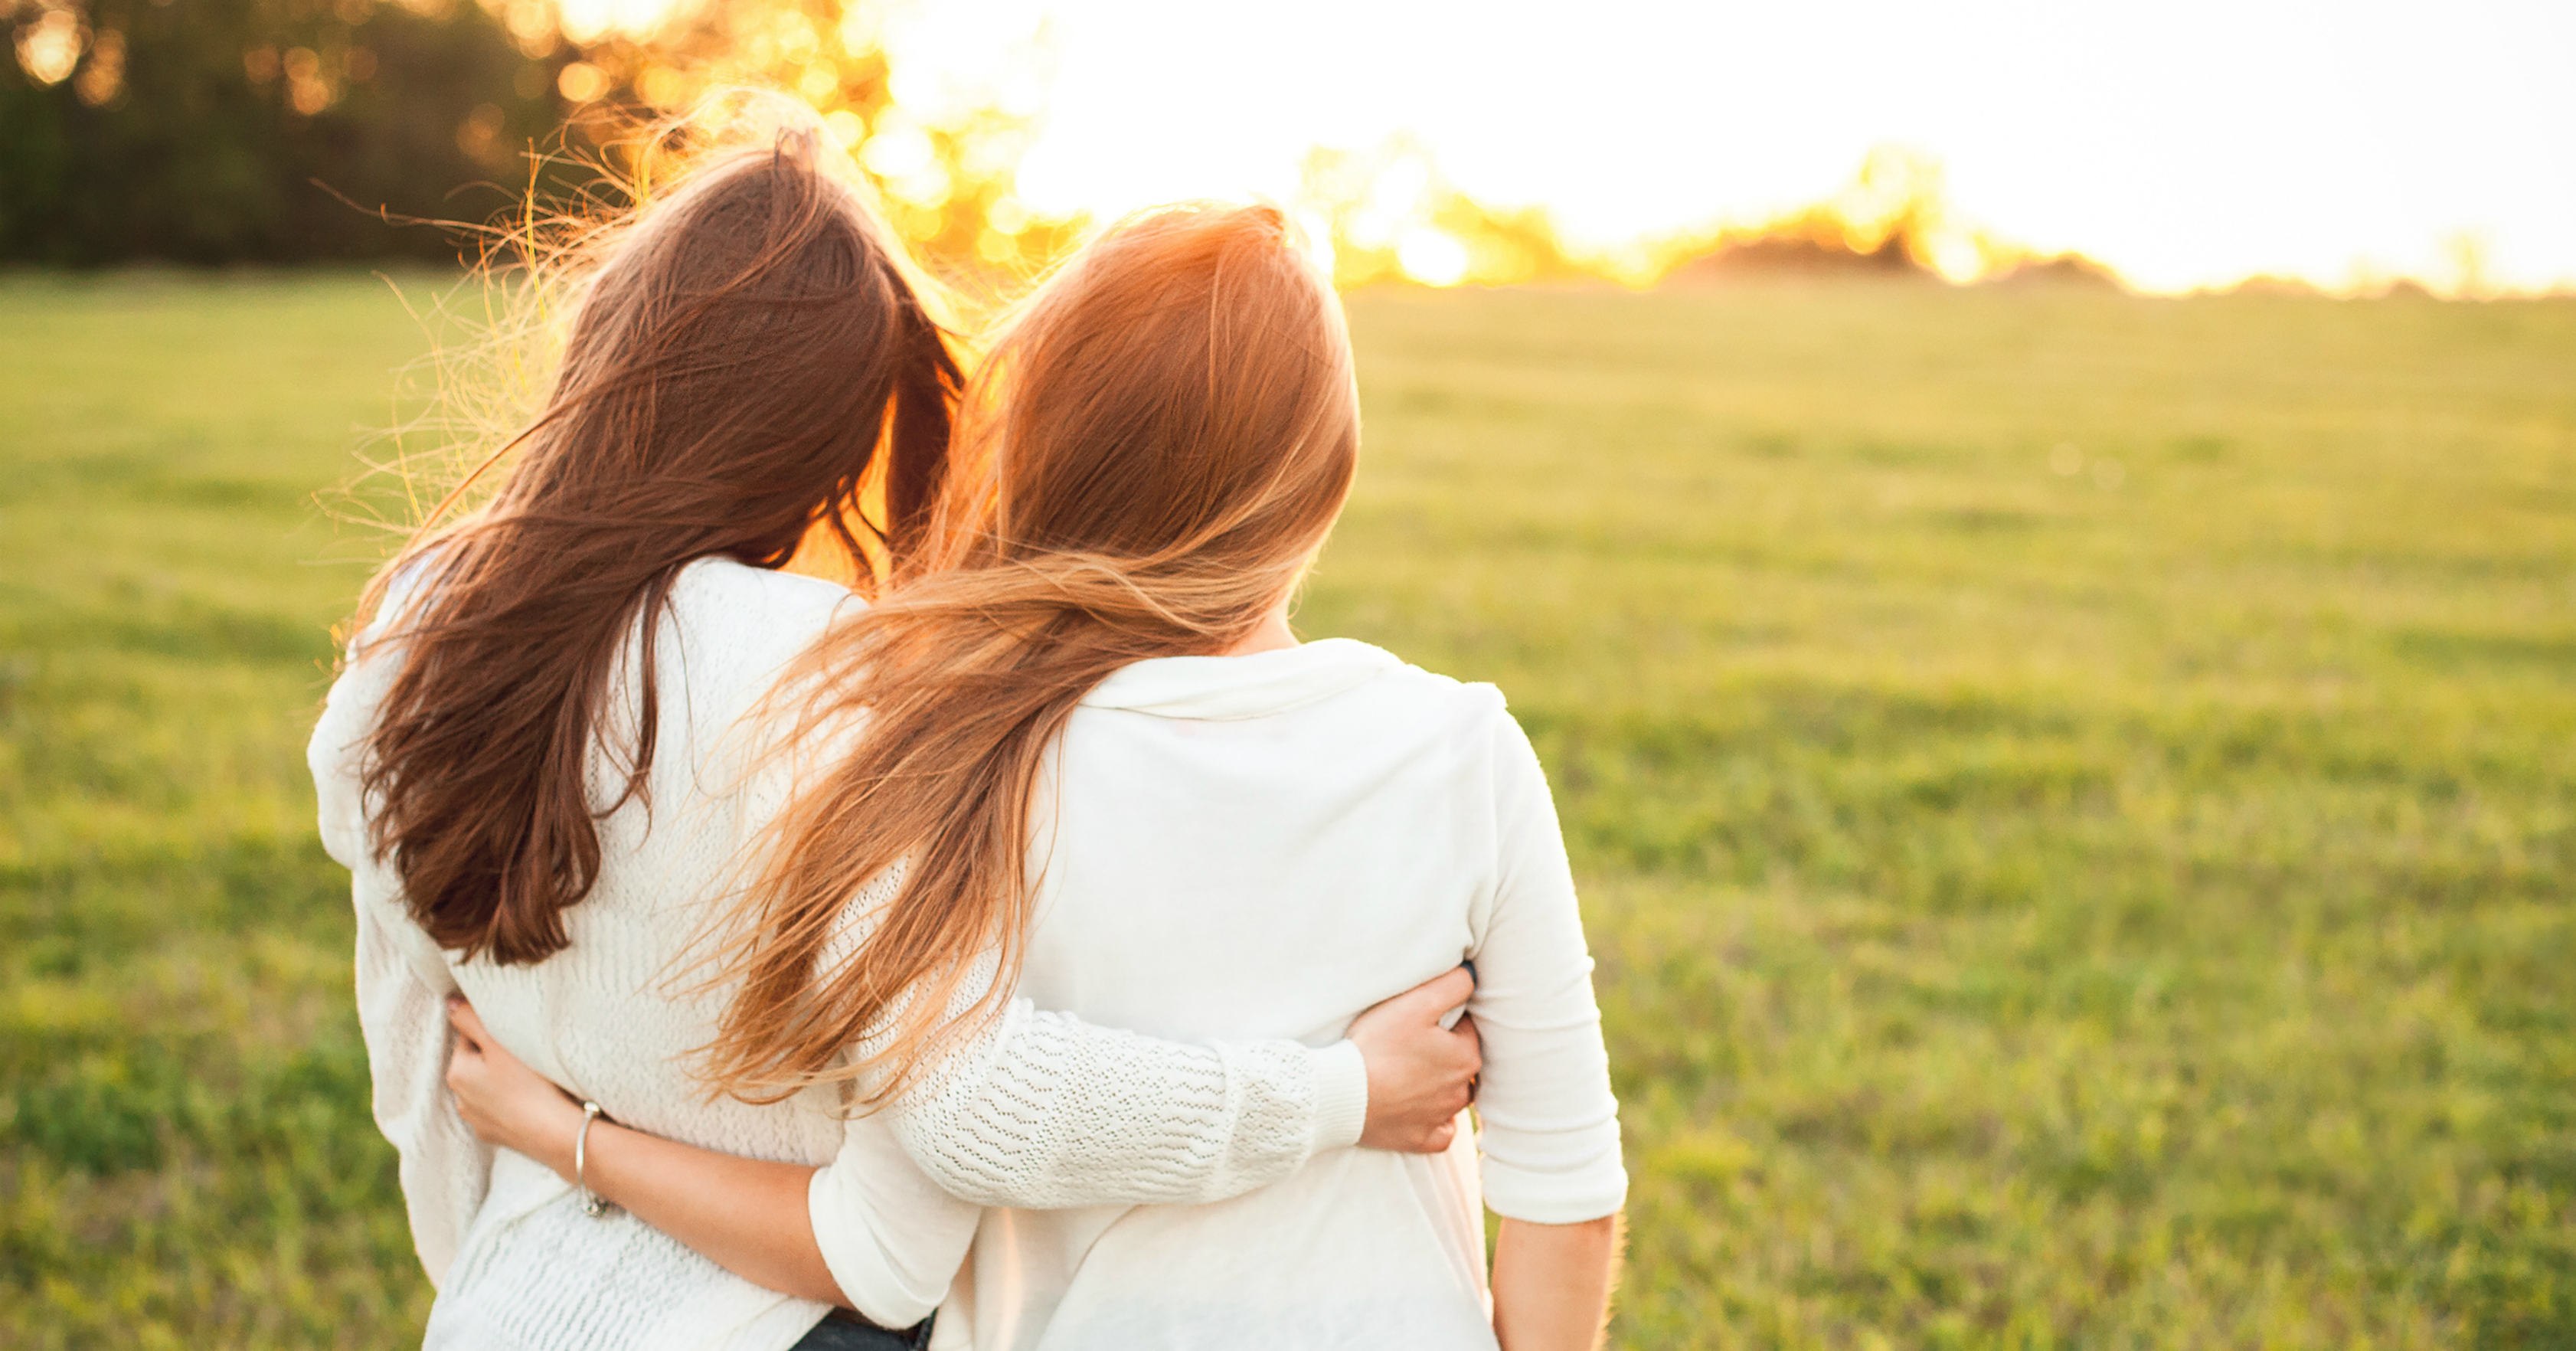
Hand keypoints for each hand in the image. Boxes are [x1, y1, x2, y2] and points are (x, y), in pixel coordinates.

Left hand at [445, 996, 588, 1179]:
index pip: (469, 1037)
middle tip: (527, 1055)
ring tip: (532, 1080)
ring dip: (504, 1080)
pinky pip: (500, 1109)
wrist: (557, 1134)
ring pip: (489, 1087)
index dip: (494, 1032)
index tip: (516, 1036)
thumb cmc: (531, 1085)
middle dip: (497, 1057)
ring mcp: (477, 1120)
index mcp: (457, 1073)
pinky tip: (531, 1100)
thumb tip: (450, 1002)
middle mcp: (460, 1099)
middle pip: (478, 1063)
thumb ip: (471, 1019)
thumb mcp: (500, 1042)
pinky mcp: (496, 1135)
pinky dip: (511, 1102)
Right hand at [1347, 965, 1481, 1152]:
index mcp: (1465, 1057)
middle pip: (1460, 1064)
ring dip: (1438, 1086)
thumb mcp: (1417, 1001)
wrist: (1342, 1094)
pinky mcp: (1422, 1140)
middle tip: (1409, 1043)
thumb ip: (1452, 984)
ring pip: (1452, 1097)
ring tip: (1407, 1073)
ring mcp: (1441, 1118)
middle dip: (1443, 1052)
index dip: (1444, 1020)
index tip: (1418, 1020)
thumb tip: (1472, 977)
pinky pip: (1440, 1132)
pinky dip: (1432, 1122)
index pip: (1467, 1029)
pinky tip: (1415, 1109)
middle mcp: (1461, 1091)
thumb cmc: (1378, 1045)